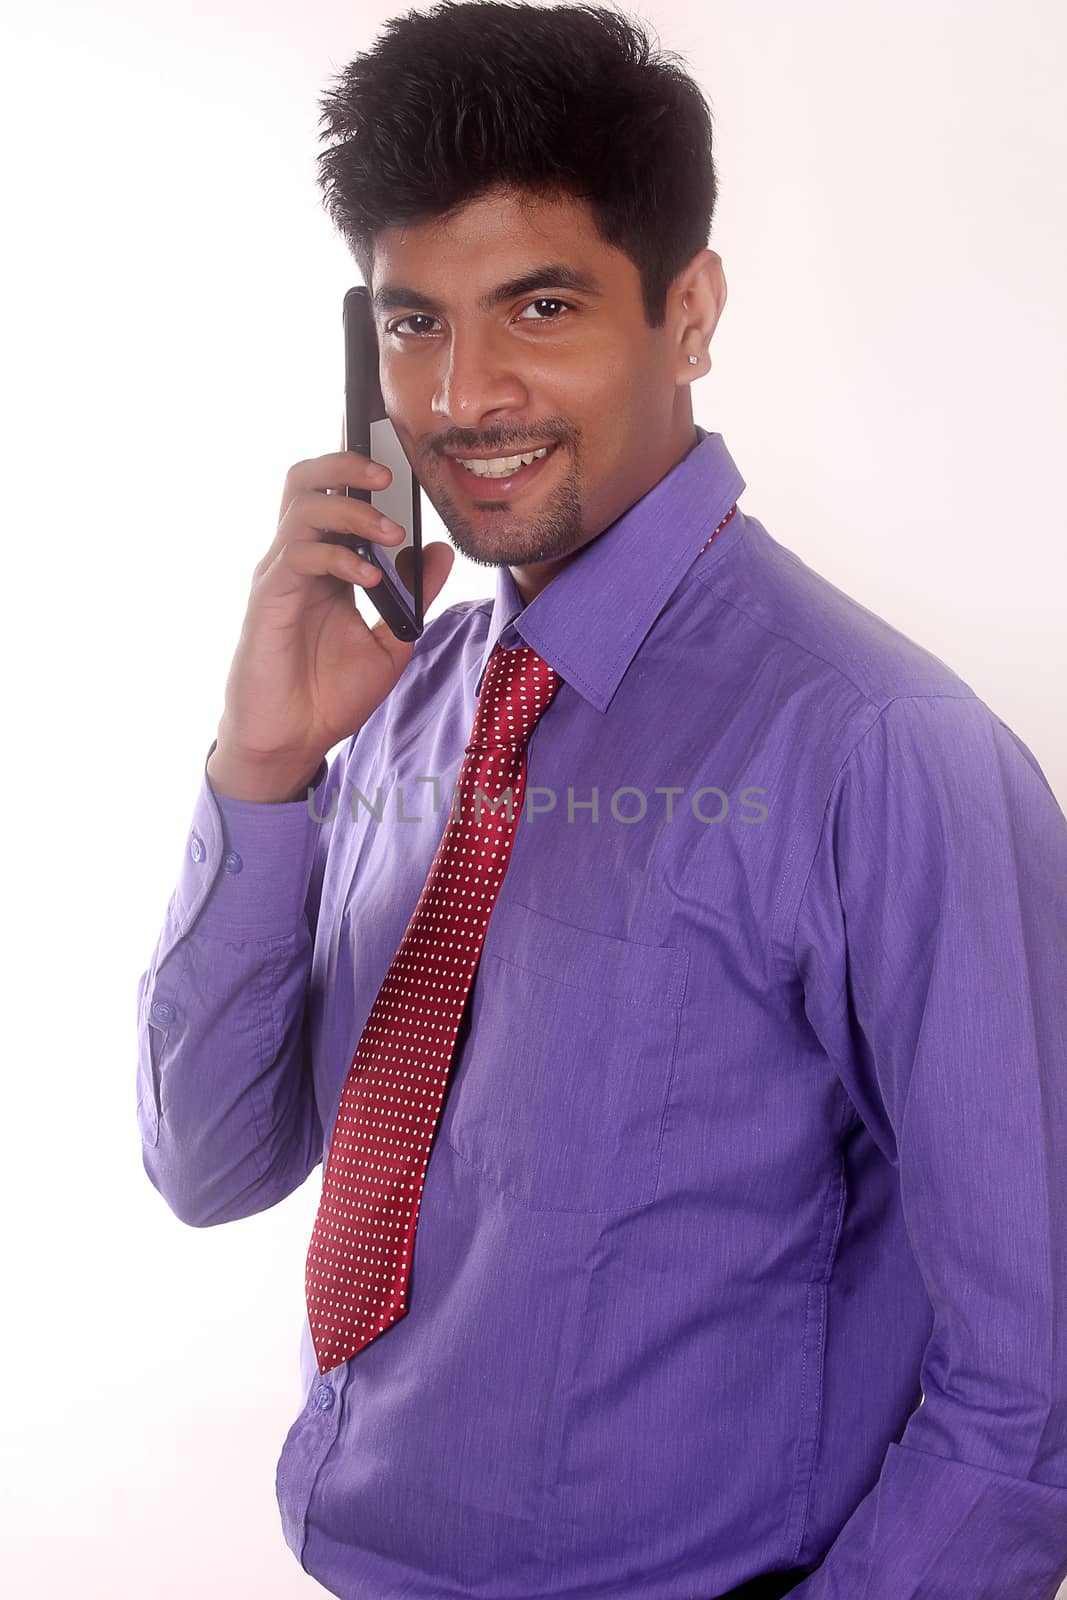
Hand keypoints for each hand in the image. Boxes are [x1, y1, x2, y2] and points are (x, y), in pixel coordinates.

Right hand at [208, 416, 453, 799]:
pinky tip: (368, 576)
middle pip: (306, 480)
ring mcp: (279, 576)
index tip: (401, 460)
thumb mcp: (393, 642)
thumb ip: (416, 596)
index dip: (357, 468)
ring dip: (352, 511)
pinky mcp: (268, 600)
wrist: (291, 742)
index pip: (334, 494)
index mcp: (325, 564)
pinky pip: (298, 555)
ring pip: (301, 506)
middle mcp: (297, 560)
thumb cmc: (329, 696)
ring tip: (390, 533)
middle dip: (347, 465)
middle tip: (390, 476)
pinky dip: (338, 557)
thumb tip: (442, 550)